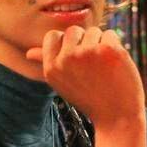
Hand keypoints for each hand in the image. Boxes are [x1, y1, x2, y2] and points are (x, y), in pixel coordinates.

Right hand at [25, 26, 144, 130]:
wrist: (117, 116)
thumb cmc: (90, 99)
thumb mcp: (63, 84)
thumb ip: (48, 64)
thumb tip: (29, 53)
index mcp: (51, 68)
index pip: (52, 36)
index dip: (66, 43)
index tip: (76, 58)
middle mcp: (66, 59)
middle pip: (73, 30)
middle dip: (85, 42)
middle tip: (93, 66)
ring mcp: (87, 53)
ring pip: (94, 31)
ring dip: (101, 45)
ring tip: (104, 68)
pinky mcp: (109, 49)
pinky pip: (111, 34)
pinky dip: (116, 47)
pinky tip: (116, 66)